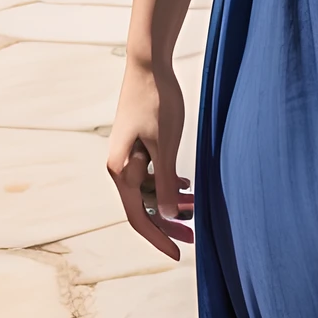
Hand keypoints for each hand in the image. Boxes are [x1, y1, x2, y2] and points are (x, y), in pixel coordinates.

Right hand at [107, 58, 193, 259]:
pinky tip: (186, 186)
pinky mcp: (138, 144)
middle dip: (168, 223)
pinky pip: (151, 173)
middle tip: (194, 237)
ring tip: (196, 210)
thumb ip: (165, 180)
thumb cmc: (156, 100)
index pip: (139, 216)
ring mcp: (128, 156)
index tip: (178, 254)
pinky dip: (168, 182)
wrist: (148, 64)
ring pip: (150, 190)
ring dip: (171, 201)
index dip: (158, 238)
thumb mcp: (165, 143)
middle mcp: (120, 167)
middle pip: (144, 206)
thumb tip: (168, 214)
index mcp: (121, 171)